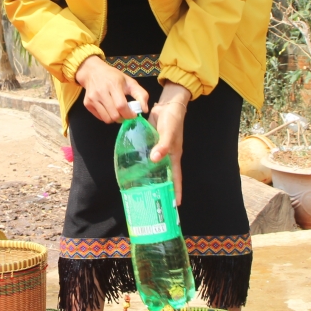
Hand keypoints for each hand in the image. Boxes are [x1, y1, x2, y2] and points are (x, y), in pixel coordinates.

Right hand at [75, 55, 148, 122]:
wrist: (93, 72)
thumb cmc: (113, 77)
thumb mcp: (130, 82)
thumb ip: (141, 94)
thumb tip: (144, 110)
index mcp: (113, 85)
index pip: (121, 106)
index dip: (129, 114)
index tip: (133, 114)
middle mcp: (101, 92)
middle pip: (114, 115)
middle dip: (123, 117)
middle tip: (125, 113)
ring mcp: (92, 99)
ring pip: (107, 119)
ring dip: (115, 119)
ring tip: (117, 111)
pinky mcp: (87, 104)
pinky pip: (100, 118)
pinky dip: (106, 116)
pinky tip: (108, 109)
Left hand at [148, 84, 189, 205]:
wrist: (167, 105)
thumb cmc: (172, 120)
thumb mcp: (169, 133)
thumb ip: (162, 145)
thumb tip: (155, 159)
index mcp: (174, 156)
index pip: (176, 177)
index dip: (176, 190)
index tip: (175, 204)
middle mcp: (166, 156)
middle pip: (164, 175)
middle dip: (161, 187)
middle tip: (153, 200)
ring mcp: (158, 150)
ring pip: (154, 166)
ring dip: (149, 176)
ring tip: (141, 188)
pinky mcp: (150, 143)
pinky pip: (146, 156)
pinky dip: (142, 162)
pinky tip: (133, 168)